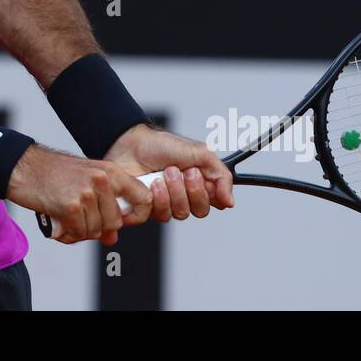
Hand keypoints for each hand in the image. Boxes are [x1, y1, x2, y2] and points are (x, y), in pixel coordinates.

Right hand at [6, 145, 152, 244]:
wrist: (23, 167)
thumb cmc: (53, 175)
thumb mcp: (84, 182)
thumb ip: (103, 206)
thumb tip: (112, 238)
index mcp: (110, 171)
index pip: (143, 197)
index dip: (137, 215)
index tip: (121, 221)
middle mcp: (102, 180)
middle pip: (115, 222)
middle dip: (98, 226)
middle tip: (79, 218)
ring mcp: (87, 193)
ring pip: (96, 230)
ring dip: (80, 230)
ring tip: (66, 218)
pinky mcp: (72, 206)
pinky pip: (79, 233)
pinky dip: (68, 233)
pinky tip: (58, 222)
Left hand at [105, 124, 234, 223]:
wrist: (130, 144)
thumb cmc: (161, 145)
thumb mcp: (199, 152)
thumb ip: (221, 175)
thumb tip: (230, 201)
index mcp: (199, 183)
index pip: (215, 202)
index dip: (211, 195)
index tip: (205, 180)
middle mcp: (185, 195)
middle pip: (199, 210)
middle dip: (191, 190)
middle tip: (181, 171)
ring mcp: (167, 203)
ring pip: (180, 214)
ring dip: (173, 192)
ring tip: (163, 174)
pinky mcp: (149, 209)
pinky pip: (160, 216)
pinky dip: (158, 199)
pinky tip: (152, 184)